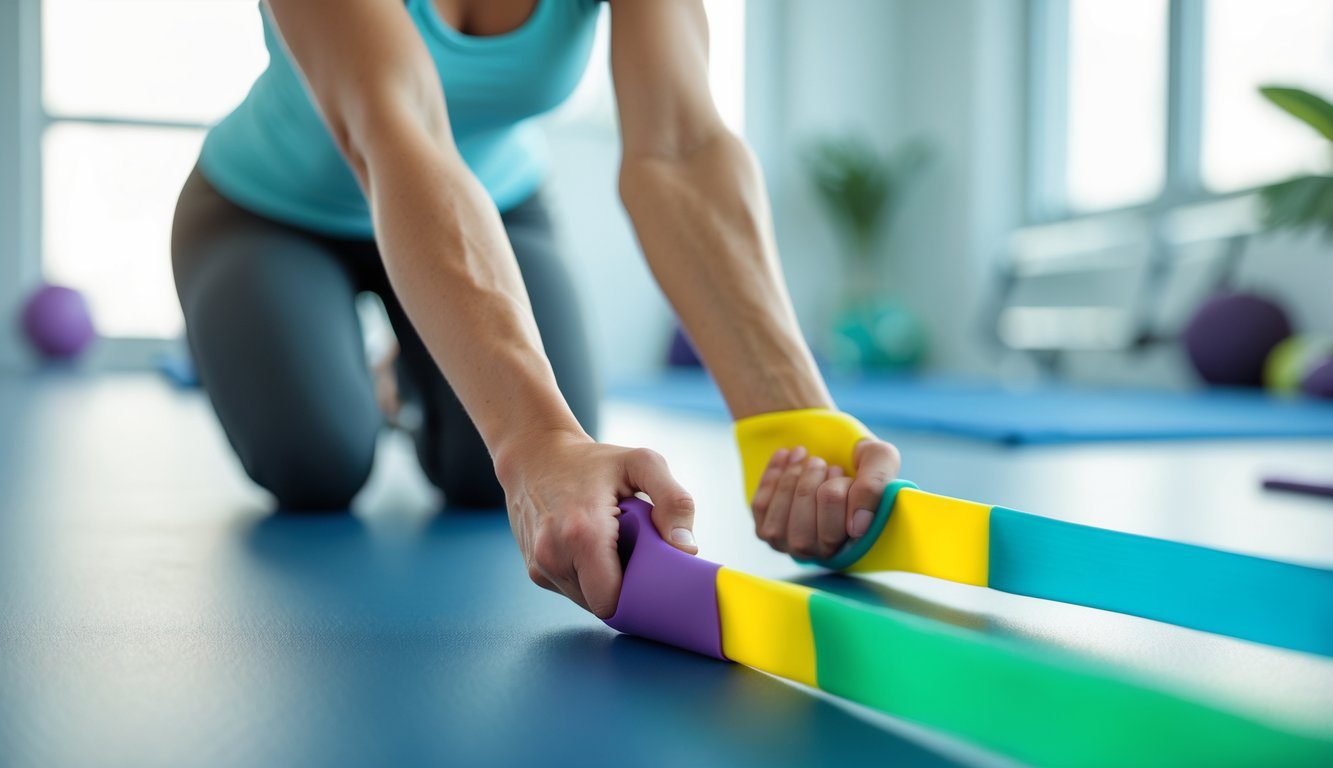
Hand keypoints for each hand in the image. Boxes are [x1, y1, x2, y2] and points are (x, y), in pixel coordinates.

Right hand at [496, 432, 696, 617]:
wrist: (534, 456)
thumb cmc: (591, 462)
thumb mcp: (642, 463)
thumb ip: (674, 501)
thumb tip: (686, 548)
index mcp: (583, 533)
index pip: (614, 602)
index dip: (639, 596)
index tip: (655, 577)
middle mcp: (554, 556)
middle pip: (603, 606)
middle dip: (625, 589)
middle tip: (636, 555)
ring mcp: (540, 567)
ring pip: (587, 601)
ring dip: (605, 584)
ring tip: (613, 547)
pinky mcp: (535, 571)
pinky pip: (572, 590)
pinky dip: (588, 578)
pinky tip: (593, 550)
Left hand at [750, 438, 900, 558]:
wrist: (838, 452)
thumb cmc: (863, 462)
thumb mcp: (880, 460)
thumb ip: (874, 486)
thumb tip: (857, 527)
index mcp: (852, 546)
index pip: (837, 530)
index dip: (837, 492)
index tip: (841, 472)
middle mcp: (820, 554)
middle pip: (803, 532)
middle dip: (809, 485)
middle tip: (821, 462)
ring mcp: (790, 545)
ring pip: (777, 527)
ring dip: (789, 481)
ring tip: (804, 456)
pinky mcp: (767, 530)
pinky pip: (760, 508)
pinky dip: (771, 476)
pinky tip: (785, 456)